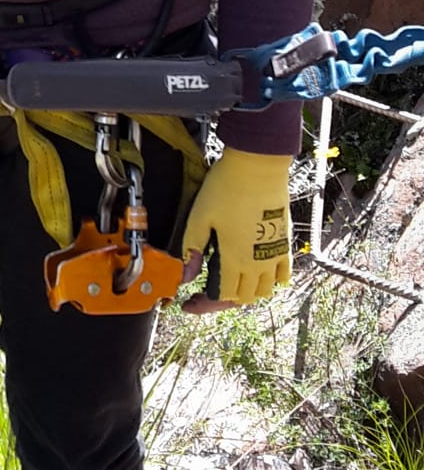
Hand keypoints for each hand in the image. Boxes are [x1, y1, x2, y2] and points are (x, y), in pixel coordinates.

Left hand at [180, 146, 291, 312]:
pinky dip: (271, 281)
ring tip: (231, 281)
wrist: (258, 166)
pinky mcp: (284, 242)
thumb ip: (193, 249)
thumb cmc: (227, 187)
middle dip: (223, 300)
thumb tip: (185, 276)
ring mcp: (274, 254)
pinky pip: (283, 274)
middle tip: (206, 291)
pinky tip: (257, 273)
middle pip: (244, 298)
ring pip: (264, 290)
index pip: (222, 297)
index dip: (203, 303)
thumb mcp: (199, 217)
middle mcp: (257, 262)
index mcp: (234, 258)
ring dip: (248, 292)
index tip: (190, 300)